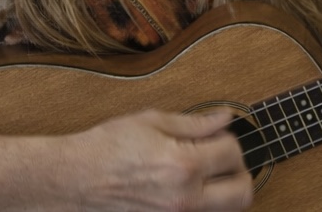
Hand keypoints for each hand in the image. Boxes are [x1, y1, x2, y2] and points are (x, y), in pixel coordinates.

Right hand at [65, 109, 251, 210]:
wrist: (78, 178)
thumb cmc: (108, 147)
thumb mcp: (151, 122)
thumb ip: (194, 123)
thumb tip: (223, 119)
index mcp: (183, 165)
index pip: (233, 152)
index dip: (229, 137)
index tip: (217, 133)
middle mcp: (186, 198)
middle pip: (243, 191)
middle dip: (239, 169)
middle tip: (222, 157)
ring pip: (229, 211)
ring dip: (226, 189)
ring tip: (208, 173)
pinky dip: (206, 203)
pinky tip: (190, 187)